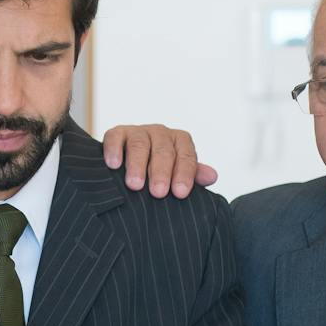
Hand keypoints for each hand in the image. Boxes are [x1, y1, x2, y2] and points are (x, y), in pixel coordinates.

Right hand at [101, 125, 216, 198]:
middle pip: (164, 151)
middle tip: (158, 192)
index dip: (184, 174)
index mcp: (180, 142)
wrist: (130, 165)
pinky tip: (113, 165)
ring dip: (137, 165)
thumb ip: (193, 176)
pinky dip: (114, 150)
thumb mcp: (178, 175)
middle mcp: (160, 133)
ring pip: (140, 144)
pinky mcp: (117, 133)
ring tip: (135, 185)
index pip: (186, 156)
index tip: (180, 193)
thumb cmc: (160, 174)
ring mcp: (138, 132)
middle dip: (161, 172)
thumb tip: (212, 176)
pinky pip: (115, 138)